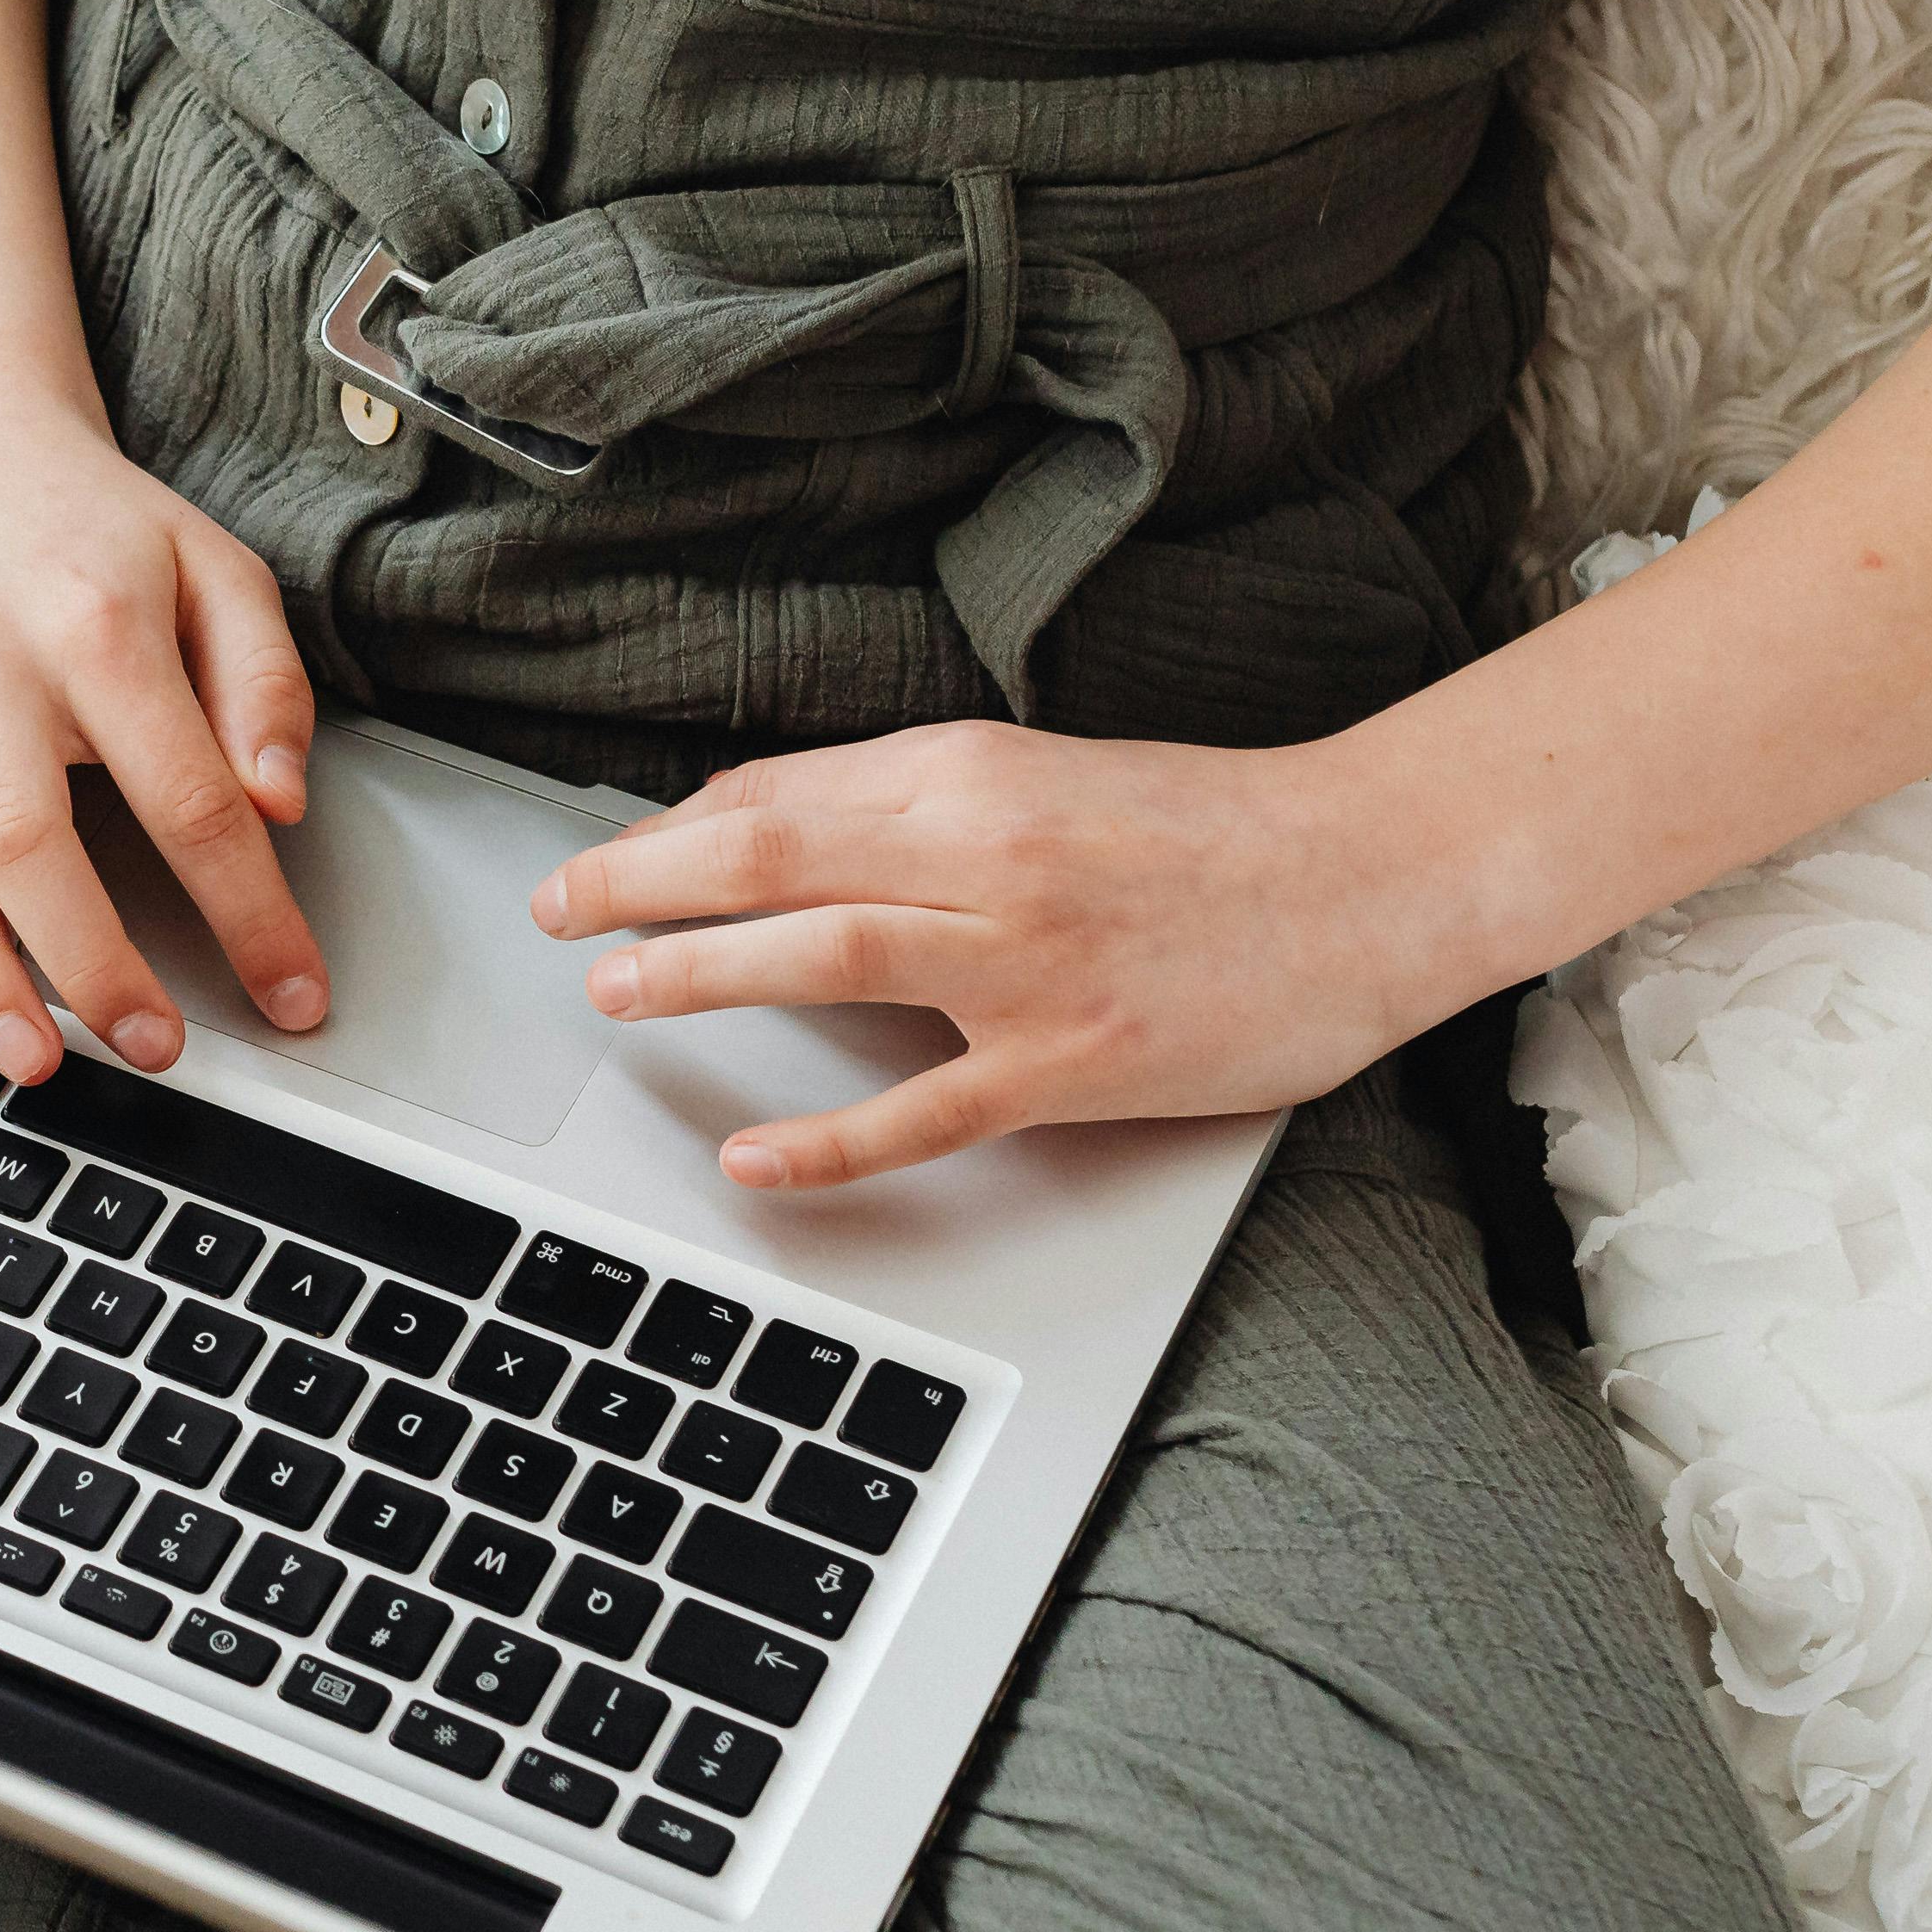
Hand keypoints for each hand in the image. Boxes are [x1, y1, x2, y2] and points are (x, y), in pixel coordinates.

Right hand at [0, 403, 327, 1080]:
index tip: (290, 992)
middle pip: (32, 842)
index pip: (186, 796)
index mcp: (96, 625)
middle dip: (95, 965)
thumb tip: (279, 806)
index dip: (247, 911)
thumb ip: (261, 686)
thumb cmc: (89, 521)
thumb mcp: (215, 568)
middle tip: (153, 1046)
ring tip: (32, 1061)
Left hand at [529, 721, 1481, 1186]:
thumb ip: (916, 802)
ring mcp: (1027, 960)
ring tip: (615, 994)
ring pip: (821, 953)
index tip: (606, 864)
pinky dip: (828, 1140)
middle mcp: (984, 851)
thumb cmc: (1211, 831)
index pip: (780, 794)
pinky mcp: (1074, 1058)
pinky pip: (925, 1110)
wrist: (1373, 872)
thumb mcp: (1046, 776)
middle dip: (638, 884)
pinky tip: (753, 1160)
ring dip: (698, 972)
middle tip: (558, 913)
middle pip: (768, 855)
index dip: (671, 830)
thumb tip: (772, 821)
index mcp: (973, 771)